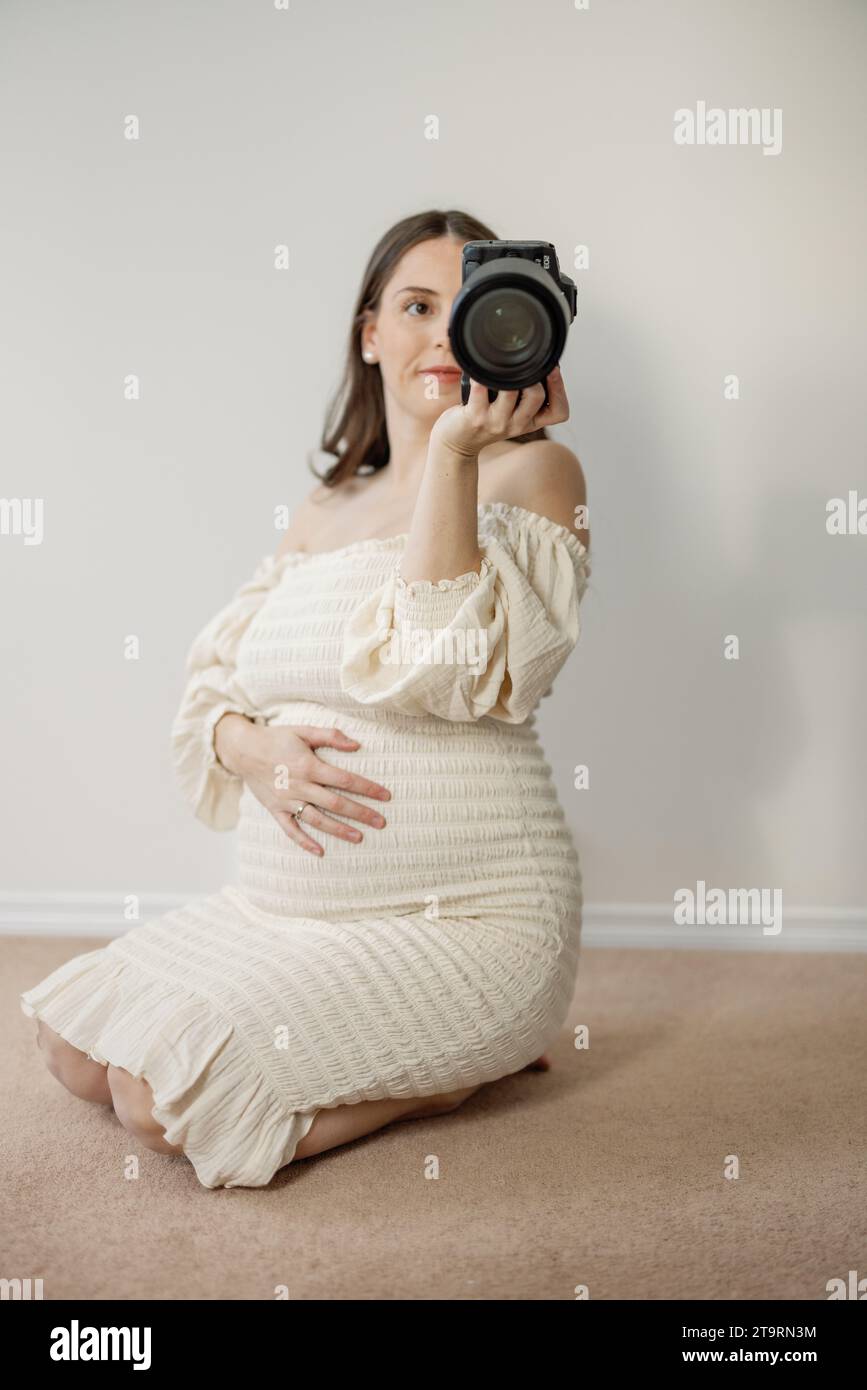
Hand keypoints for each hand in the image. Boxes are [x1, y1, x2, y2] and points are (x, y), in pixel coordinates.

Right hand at [233, 722, 390, 855]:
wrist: (242, 749)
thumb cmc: (276, 738)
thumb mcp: (303, 730)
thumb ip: (330, 736)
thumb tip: (356, 745)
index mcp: (309, 765)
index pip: (345, 779)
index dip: (367, 788)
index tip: (386, 796)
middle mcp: (299, 786)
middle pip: (335, 803)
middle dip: (360, 813)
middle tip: (381, 822)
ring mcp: (286, 800)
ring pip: (316, 819)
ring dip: (338, 830)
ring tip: (359, 838)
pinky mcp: (275, 810)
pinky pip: (290, 830)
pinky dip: (304, 842)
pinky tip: (320, 852)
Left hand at [428, 366, 568, 459]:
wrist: (456, 444)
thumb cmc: (484, 423)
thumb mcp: (511, 416)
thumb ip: (523, 397)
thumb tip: (534, 361)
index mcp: (529, 422)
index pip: (559, 412)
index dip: (560, 389)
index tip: (554, 369)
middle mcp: (516, 425)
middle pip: (537, 396)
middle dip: (535, 376)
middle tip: (528, 364)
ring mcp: (496, 422)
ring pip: (511, 392)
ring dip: (509, 374)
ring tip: (503, 364)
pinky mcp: (475, 417)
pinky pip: (481, 388)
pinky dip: (480, 375)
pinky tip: (479, 368)